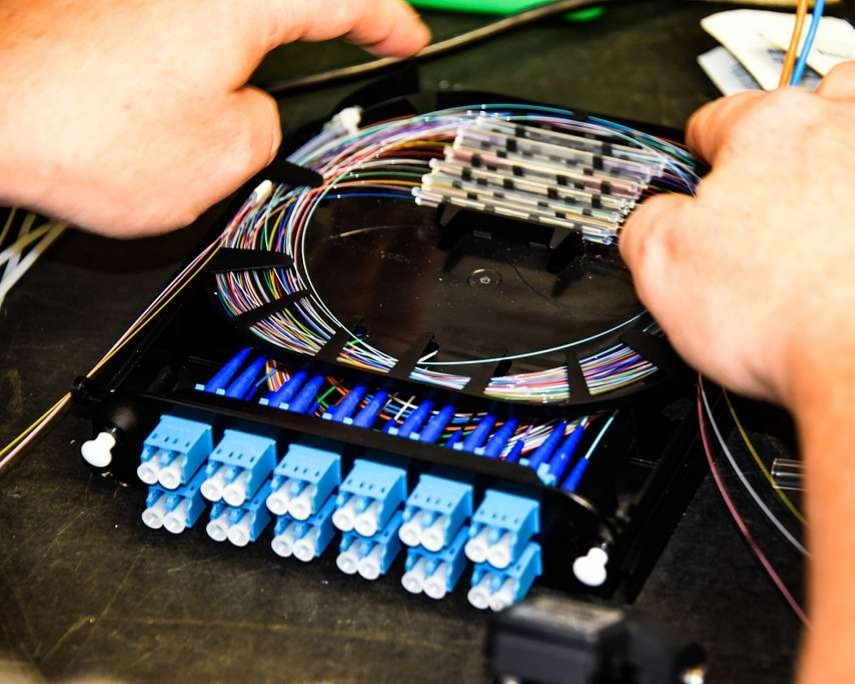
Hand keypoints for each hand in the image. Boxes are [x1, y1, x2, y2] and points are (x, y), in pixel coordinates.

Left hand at [0, 0, 428, 236]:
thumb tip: (250, 113)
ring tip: (268, 70)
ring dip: (259, 35)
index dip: (387, 23)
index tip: (406, 37)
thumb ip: (264, 129)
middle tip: (355, 35)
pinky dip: (206, 41)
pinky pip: (184, 18)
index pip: (347, 0)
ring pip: (232, 13)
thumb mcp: (224, 158)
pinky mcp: (104, 1)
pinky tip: (193, 78)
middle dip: (329, 16)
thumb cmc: (82, 127)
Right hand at [620, 63, 854, 407]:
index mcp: (768, 128)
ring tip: (823, 206)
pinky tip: (842, 250)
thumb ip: (644, 222)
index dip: (697, 164)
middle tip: (771, 192)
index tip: (700, 190)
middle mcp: (842, 128)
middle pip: (804, 104)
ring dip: (839, 154)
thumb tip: (650, 218)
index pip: (714, 122)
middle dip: (783, 142)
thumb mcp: (659, 266)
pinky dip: (853, 209)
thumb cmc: (789, 317)